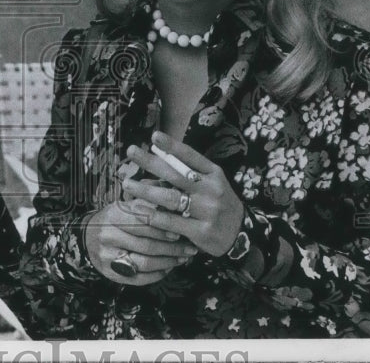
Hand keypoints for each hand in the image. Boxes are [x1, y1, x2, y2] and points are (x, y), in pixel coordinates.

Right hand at [83, 199, 198, 285]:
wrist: (87, 238)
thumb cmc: (113, 219)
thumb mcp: (124, 206)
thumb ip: (145, 205)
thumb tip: (174, 204)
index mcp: (114, 215)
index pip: (144, 223)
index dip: (164, 228)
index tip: (181, 232)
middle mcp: (109, 236)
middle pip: (147, 245)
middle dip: (172, 248)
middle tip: (190, 248)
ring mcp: (109, 256)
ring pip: (145, 263)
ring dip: (168, 262)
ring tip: (183, 258)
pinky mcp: (111, 273)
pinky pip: (139, 278)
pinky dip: (157, 274)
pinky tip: (168, 268)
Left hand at [122, 132, 244, 257]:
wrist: (242, 234)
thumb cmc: (218, 203)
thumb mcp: (210, 183)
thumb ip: (187, 174)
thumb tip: (154, 163)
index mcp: (214, 174)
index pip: (191, 156)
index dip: (172, 146)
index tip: (154, 136)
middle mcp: (211, 190)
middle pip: (176, 174)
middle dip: (151, 162)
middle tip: (131, 152)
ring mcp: (207, 211)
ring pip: (171, 198)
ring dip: (146, 190)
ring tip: (127, 183)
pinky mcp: (202, 232)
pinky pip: (173, 222)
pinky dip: (154, 216)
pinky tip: (139, 211)